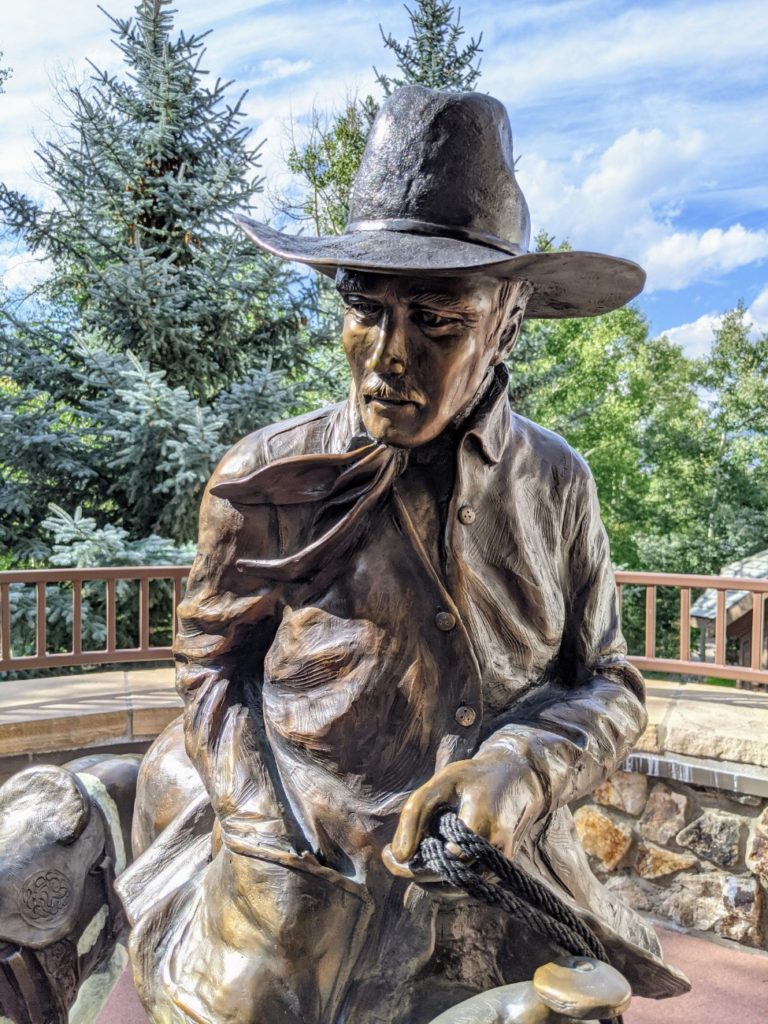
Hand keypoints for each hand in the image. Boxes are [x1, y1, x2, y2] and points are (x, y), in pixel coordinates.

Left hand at [382, 750, 545, 879]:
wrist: (516, 780)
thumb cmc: (474, 778)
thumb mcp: (442, 781)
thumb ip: (415, 813)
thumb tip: (398, 855)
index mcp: (483, 824)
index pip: (444, 861)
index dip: (413, 863)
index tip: (388, 851)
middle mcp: (495, 851)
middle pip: (446, 880)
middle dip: (415, 872)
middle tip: (393, 855)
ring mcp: (499, 866)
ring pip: (453, 891)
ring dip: (427, 878)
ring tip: (412, 853)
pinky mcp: (497, 873)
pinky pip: (463, 888)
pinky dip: (441, 879)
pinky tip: (430, 857)